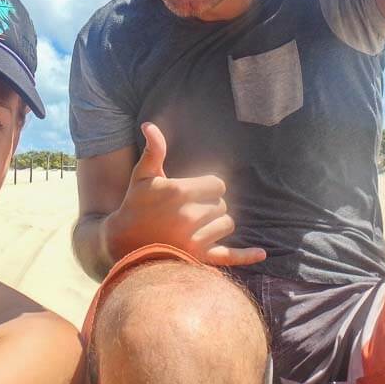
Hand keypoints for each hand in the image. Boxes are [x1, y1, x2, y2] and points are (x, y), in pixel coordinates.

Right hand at [104, 123, 265, 266]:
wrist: (123, 242)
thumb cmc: (135, 204)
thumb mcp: (142, 175)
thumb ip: (153, 151)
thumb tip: (150, 124)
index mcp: (180, 192)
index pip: (218, 184)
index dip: (208, 186)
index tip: (193, 191)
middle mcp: (189, 215)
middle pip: (222, 204)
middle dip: (210, 205)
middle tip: (187, 210)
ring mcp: (194, 239)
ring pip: (226, 225)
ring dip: (216, 223)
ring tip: (194, 225)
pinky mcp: (197, 258)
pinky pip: (228, 256)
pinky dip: (245, 256)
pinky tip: (261, 252)